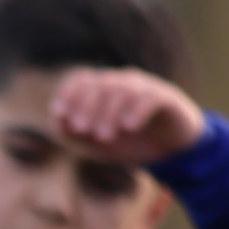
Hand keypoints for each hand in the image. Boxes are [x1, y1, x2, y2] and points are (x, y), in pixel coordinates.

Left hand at [47, 68, 206, 166]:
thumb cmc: (129, 143)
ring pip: (123, 90)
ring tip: (104, 136)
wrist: (171, 149)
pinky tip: (129, 127)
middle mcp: (123, 83)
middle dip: (86, 106)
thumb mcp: (96, 143)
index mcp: (103, 90)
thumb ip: (75, 134)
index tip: (60, 115)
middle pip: (100, 84)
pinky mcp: (166, 98)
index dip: (68, 94)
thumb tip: (57, 122)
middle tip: (81, 129)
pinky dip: (137, 110)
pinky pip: (150, 97)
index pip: (81, 79)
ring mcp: (145, 88)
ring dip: (109, 113)